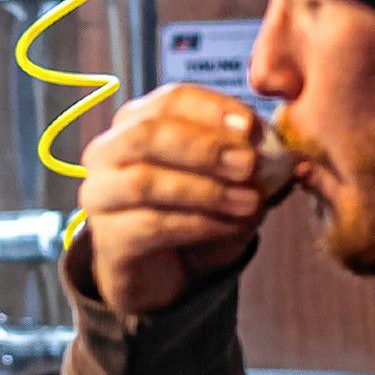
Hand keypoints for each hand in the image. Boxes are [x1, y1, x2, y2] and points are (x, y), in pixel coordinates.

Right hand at [78, 84, 272, 314]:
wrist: (162, 273)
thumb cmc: (191, 213)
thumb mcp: (221, 180)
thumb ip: (243, 159)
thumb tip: (274, 149)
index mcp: (135, 123)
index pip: (170, 100)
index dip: (213, 110)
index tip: (253, 127)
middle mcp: (107, 154)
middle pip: (147, 135)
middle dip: (204, 147)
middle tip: (250, 163)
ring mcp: (100, 197)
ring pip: (145, 182)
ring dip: (205, 190)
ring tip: (250, 202)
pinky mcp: (108, 240)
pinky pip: (151, 226)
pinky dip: (198, 224)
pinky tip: (230, 227)